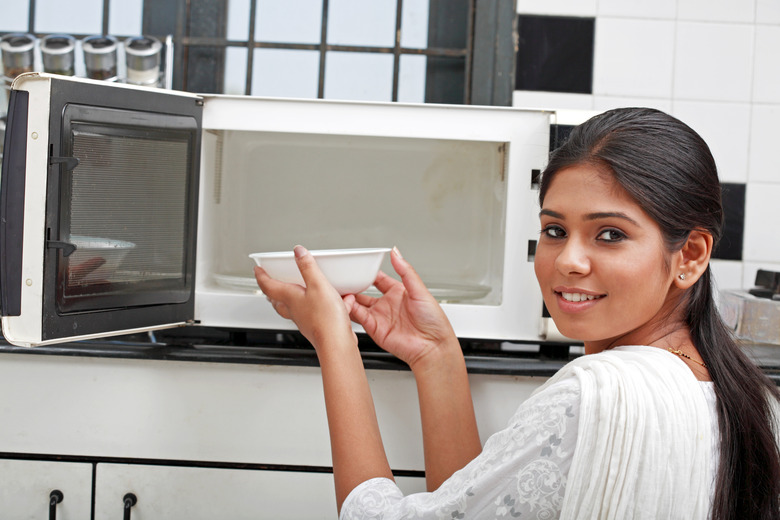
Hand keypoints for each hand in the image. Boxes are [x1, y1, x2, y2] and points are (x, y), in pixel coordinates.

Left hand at [254, 245, 356, 351]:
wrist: (336, 343)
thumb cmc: (325, 319)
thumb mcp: (318, 285)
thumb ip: (308, 267)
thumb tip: (298, 252)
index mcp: (290, 298)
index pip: (268, 286)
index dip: (261, 276)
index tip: (257, 269)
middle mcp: (295, 310)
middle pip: (277, 301)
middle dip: (272, 291)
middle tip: (272, 283)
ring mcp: (305, 320)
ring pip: (293, 308)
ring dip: (292, 299)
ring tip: (297, 292)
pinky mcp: (317, 326)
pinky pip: (314, 313)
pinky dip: (321, 305)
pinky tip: (338, 302)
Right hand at [349, 247, 458, 369]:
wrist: (432, 346)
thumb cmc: (433, 321)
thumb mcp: (420, 290)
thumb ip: (406, 271)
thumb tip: (396, 253)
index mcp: (398, 292)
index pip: (378, 279)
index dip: (367, 272)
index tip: (356, 266)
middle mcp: (387, 304)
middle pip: (364, 292)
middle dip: (353, 285)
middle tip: (342, 278)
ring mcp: (379, 317)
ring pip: (358, 304)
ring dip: (348, 298)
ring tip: (339, 289)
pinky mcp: (374, 329)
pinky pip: (358, 317)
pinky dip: (349, 310)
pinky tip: (345, 302)